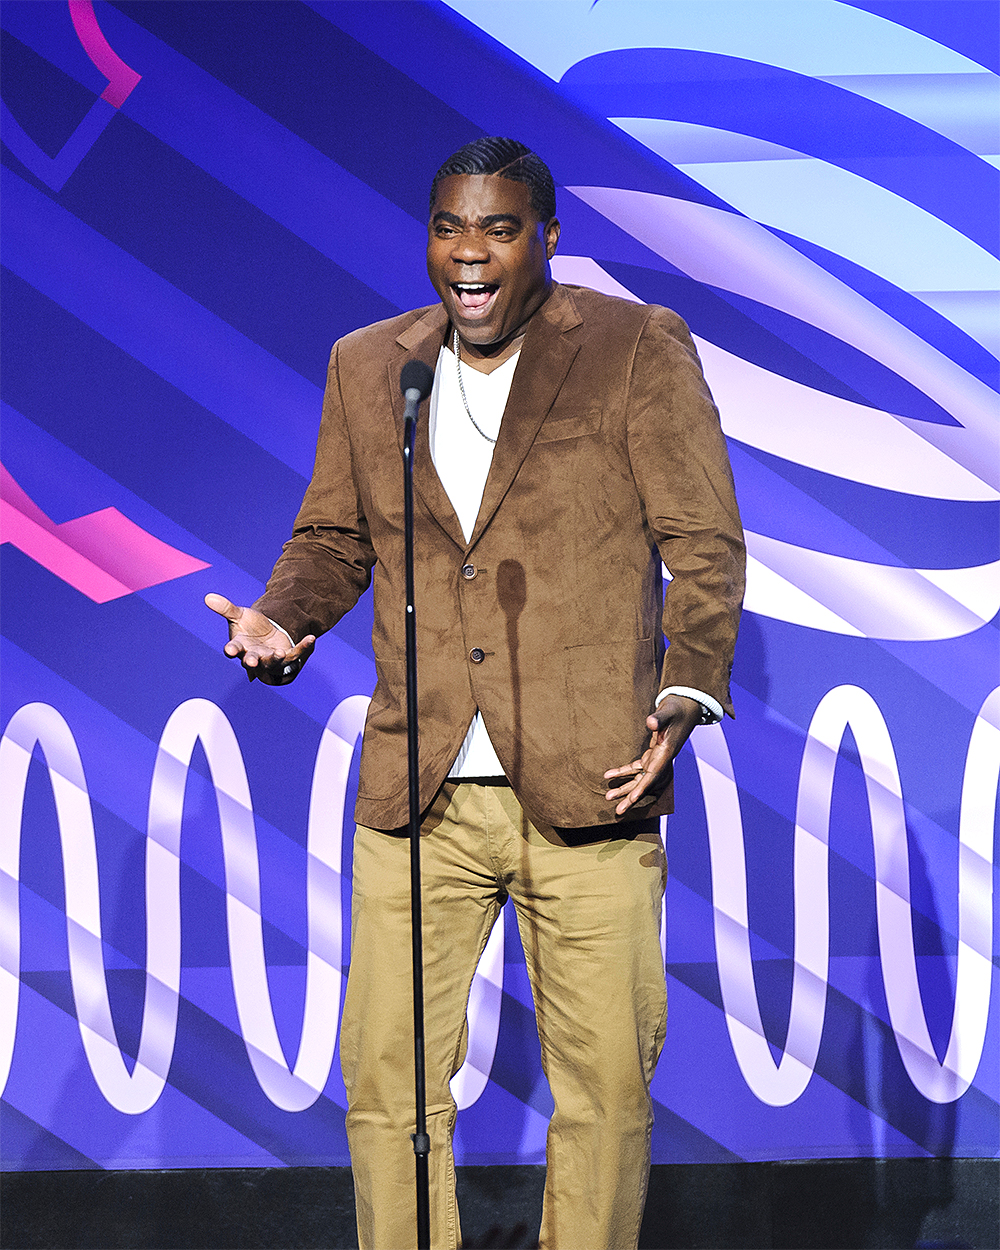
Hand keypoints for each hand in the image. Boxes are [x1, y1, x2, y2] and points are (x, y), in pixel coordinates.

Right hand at [205, 593, 314, 683]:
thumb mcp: (239, 615)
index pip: (234, 649)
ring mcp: (270, 657)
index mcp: (240, 646)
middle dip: (251, 661)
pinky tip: (311, 638)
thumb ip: (225, 608)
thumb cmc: (250, 628)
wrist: (268, 634)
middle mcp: (254, 655)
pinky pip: (296, 653)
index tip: (229, 650)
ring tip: (279, 653)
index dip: (231, 650)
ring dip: (275, 658)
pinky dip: (303, 646)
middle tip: (251, 662)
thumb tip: (208, 597)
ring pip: (272, 662)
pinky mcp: (286, 655)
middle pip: (251, 660)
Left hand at [603, 694, 702, 816]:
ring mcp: (656, 759)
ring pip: (639, 778)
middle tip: (618, 811)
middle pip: (645, 783)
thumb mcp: (668, 711)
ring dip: (624, 788)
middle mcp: (661, 760)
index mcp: (666, 753)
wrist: (685, 707)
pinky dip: (622, 772)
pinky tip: (609, 775)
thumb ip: (659, 718)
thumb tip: (650, 723)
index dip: (642, 788)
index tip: (632, 799)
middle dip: (631, 797)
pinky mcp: (651, 754)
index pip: (653, 775)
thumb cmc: (677, 709)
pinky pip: (636, 768)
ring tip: (608, 797)